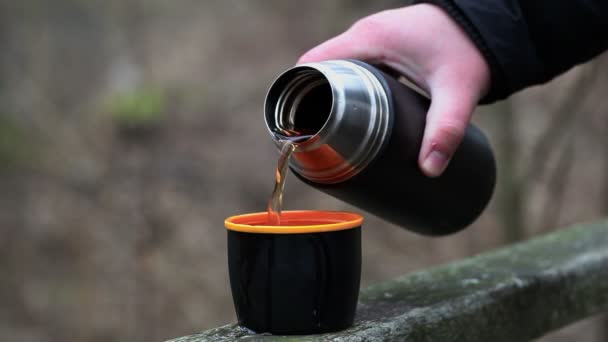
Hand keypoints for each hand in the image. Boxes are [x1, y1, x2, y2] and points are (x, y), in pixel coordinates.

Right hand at [298, 4, 489, 176]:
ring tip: (324, 129)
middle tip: (311, 134)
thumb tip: (430, 169)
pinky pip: (349, 67)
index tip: (295, 122)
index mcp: (368, 40)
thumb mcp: (456, 91)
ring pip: (332, 69)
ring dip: (324, 94)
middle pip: (317, 68)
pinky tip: (348, 113)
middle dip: (309, 99)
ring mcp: (371, 40)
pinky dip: (342, 88)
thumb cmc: (468, 48)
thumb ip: (445, 130)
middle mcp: (363, 36)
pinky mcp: (381, 48)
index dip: (296, 91)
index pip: (312, 63)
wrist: (487, 24)